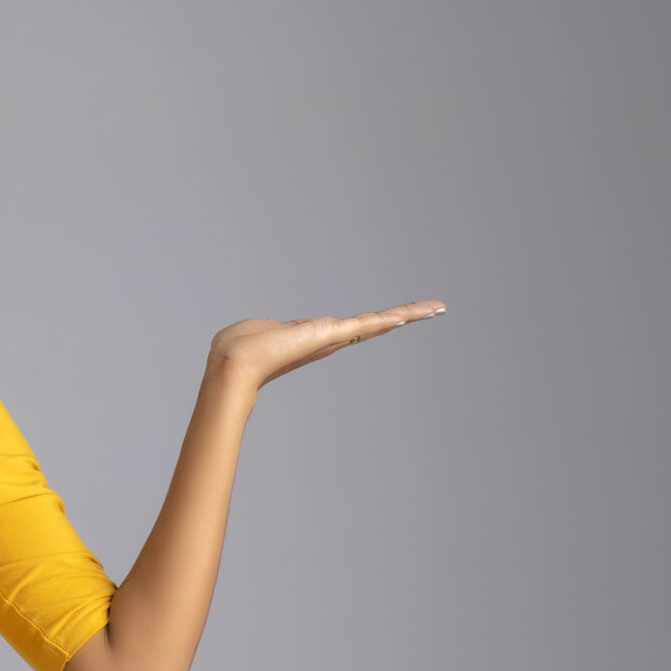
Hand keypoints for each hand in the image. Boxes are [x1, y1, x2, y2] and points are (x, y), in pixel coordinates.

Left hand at [207, 299, 446, 392]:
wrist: (235, 363)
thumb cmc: (236, 348)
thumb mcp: (257, 332)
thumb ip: (270, 330)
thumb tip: (270, 331)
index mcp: (310, 338)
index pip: (345, 329)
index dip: (366, 323)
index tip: (386, 320)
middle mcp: (327, 340)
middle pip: (369, 326)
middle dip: (398, 318)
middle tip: (428, 310)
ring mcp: (334, 338)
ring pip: (377, 323)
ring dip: (408, 314)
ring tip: (435, 307)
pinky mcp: (336, 334)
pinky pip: (374, 322)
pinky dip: (401, 314)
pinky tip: (425, 310)